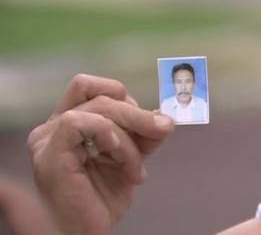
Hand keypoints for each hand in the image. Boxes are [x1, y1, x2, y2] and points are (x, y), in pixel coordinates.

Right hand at [27, 74, 173, 234]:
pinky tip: (119, 158)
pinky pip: (79, 122)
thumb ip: (143, 136)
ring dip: (129, 136)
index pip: (95, 88)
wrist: (87, 232)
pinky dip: (110, 136)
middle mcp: (53, 127)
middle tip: (163, 130)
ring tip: (134, 169)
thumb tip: (164, 117)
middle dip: (139, 115)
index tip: (151, 124)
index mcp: (69, 124)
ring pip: (98, 107)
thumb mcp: (131, 158)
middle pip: (101, 95)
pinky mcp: (50, 154)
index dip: (126, 100)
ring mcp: (48, 139)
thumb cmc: (102, 199)